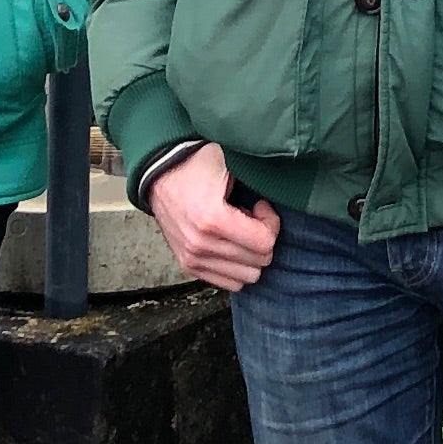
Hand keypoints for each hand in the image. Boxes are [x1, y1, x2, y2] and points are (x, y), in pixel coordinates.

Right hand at [143, 143, 280, 292]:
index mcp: (212, 219)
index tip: (260, 206)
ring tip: (241, 231)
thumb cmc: (197, 164)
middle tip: (252, 217)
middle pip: (259, 262)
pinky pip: (228, 282)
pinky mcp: (188, 265)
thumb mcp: (229, 161)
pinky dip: (237, 266)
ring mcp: (192, 258)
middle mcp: (200, 245)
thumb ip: (256, 177)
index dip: (271, 223)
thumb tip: (283, 188)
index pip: (264, 243)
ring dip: (250, 254)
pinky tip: (230, 242)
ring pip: (246, 277)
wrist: (159, 173)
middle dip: (262, 238)